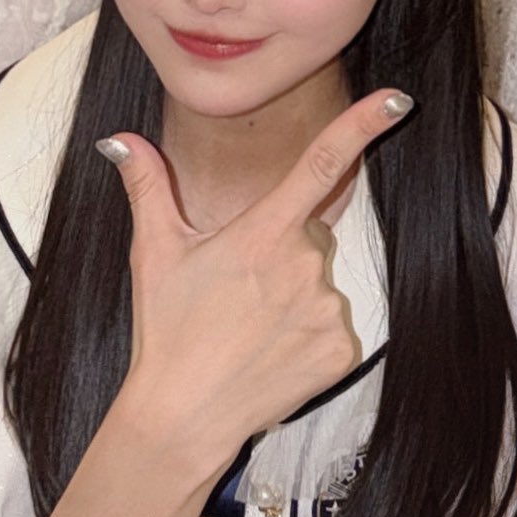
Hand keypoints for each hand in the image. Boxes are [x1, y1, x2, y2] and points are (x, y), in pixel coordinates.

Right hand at [99, 85, 407, 504]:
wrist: (184, 415)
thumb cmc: (167, 331)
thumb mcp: (153, 253)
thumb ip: (146, 186)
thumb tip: (119, 141)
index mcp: (264, 231)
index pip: (322, 163)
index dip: (364, 125)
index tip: (397, 100)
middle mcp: (304, 263)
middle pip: (309, 236)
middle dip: (281, 253)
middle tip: (238, 292)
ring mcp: (327, 308)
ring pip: (320, 284)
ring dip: (295, 298)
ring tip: (250, 330)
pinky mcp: (342, 350)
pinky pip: (333, 329)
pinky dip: (309, 338)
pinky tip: (272, 354)